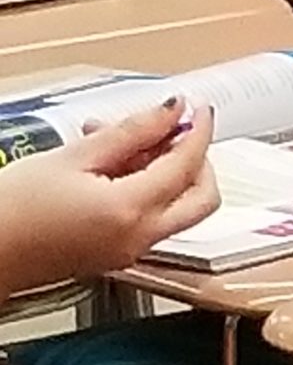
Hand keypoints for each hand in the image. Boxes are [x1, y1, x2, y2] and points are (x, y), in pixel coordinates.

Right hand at [0, 102, 216, 299]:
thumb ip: (132, 132)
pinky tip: (113, 165)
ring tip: (127, 141)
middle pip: (202, 198)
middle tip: (178, 129)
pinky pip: (152, 219)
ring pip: (178, 208)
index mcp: (130, 211)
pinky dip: (148, 189)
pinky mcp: (116, 256)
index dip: (199, 130)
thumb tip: (171, 111)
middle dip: (198, 160)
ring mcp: (129, 252)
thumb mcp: (73, 158)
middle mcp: (138, 238)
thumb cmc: (11, 212)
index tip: (199, 108)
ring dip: (169, 171)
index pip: (188, 165)